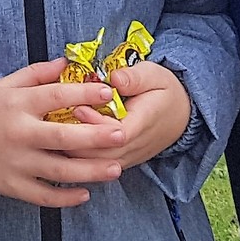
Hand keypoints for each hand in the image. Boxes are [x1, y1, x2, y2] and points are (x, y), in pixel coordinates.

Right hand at [0, 59, 125, 207]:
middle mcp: (20, 134)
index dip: (84, 93)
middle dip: (96, 137)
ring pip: (59, 171)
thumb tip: (66, 62)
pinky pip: (43, 196)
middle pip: (64, 138)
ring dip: (90, 171)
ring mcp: (17, 163)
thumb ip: (37, 73)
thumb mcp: (6, 84)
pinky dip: (65, 198)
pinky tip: (85, 194)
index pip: (57, 96)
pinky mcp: (12, 186)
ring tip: (116, 168)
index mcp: (19, 105)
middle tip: (122, 134)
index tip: (108, 92)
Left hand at [65, 57, 190, 171]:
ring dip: (76, 152)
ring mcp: (128, 157)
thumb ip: (134, 77)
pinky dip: (81, 157)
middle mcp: (135, 146)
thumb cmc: (164, 91)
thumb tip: (114, 78)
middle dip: (77, 141)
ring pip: (97, 165)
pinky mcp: (121, 161)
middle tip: (58, 122)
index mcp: (144, 124)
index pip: (116, 134)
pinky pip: (99, 166)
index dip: (95, 124)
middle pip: (101, 155)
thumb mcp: (154, 75)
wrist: (181, 114)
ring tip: (57, 132)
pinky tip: (65, 143)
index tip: (78, 107)